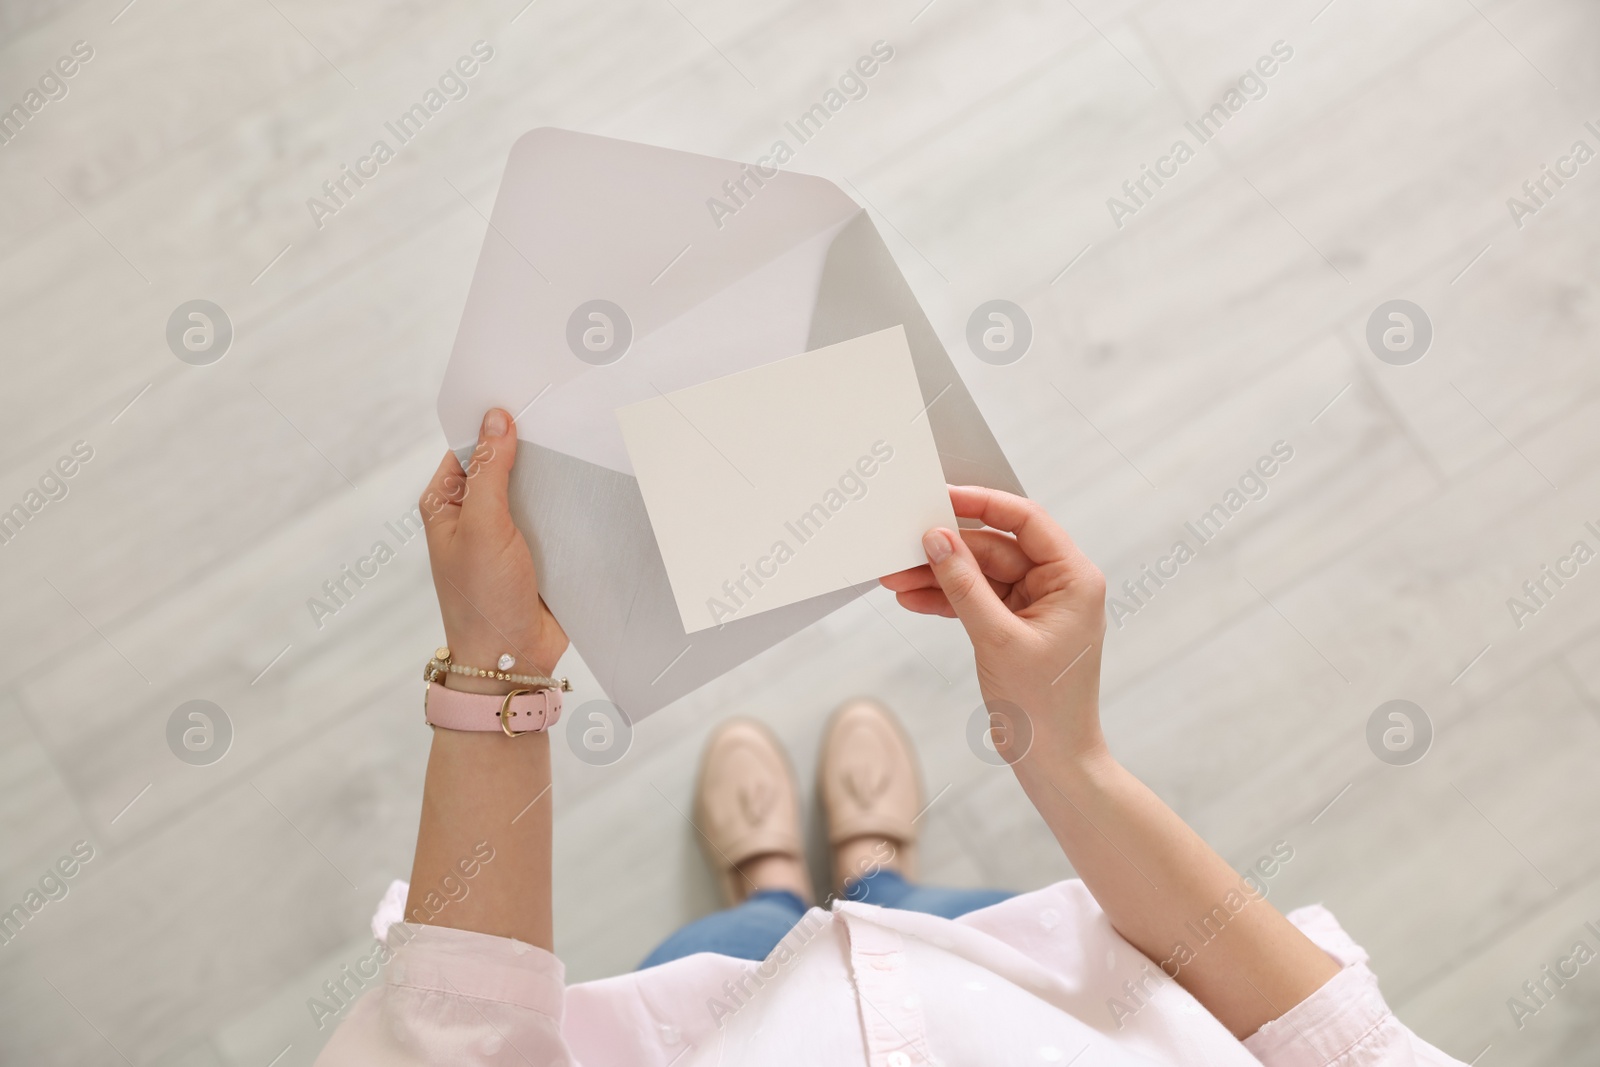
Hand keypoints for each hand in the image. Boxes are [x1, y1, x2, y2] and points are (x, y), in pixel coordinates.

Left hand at [420, 409, 567, 690]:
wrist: (513, 658)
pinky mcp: (539, 550)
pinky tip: (589, 484)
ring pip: (534, 488)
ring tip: (582, 443)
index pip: (471, 448)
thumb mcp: (483, 526)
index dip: (494, 423)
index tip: (525, 397)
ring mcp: (509, 532)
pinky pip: (555, 515)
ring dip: (554, 476)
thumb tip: (497, 419)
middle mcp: (476, 514)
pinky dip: (570, 503)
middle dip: (531, 447)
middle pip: (506, 464)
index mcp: (448, 503)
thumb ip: (492, 471)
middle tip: (562, 414)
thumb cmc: (482, 598)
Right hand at [880, 486, 1107, 773]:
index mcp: (1074, 578)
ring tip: (895, 578)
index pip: (1025, 520)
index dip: (982, 504)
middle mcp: (1059, 585)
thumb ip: (964, 586)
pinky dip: (946, 600)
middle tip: (901, 548)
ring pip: (980, 575)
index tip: (941, 497)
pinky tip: (912, 599)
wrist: (1053, 762)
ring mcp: (1036, 606)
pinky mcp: (1015, 627)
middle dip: (947, 551)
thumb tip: (937, 539)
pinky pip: (977, 601)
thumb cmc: (1044, 707)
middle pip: (996, 547)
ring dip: (939, 577)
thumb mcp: (997, 639)